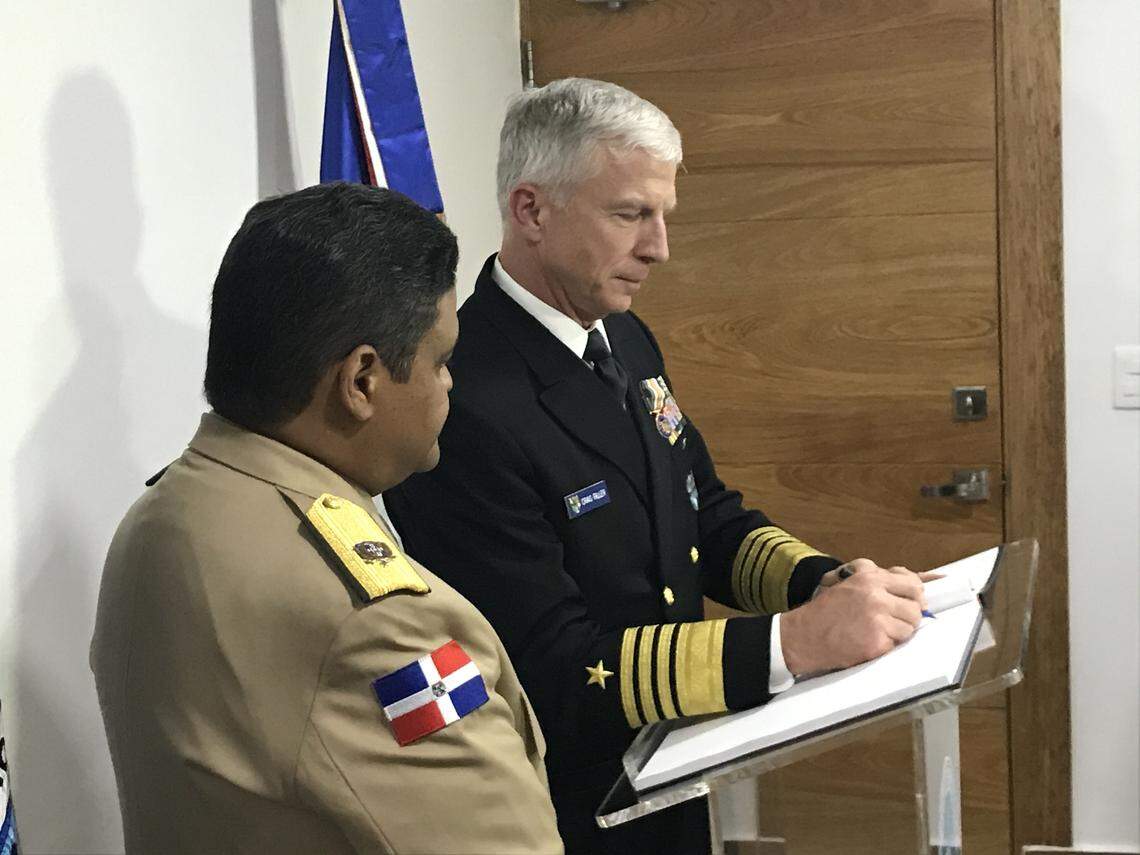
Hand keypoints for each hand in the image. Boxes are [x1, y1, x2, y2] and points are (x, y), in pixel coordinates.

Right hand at [781, 558, 928, 674]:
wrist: (803, 635)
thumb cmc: (825, 611)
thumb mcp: (849, 582)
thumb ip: (879, 578)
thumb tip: (921, 579)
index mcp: (870, 578)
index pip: (913, 585)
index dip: (914, 597)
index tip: (910, 603)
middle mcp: (876, 596)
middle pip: (915, 609)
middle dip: (907, 617)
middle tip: (892, 621)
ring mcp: (877, 620)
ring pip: (909, 628)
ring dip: (897, 633)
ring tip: (876, 632)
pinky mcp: (876, 642)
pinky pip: (896, 645)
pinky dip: (885, 646)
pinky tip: (868, 642)